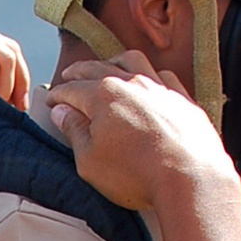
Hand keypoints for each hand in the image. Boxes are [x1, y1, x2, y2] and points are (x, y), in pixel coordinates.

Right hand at [46, 53, 237, 211]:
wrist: (189, 179)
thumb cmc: (137, 174)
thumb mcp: (90, 161)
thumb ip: (74, 132)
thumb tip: (62, 113)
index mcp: (103, 96)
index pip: (72, 90)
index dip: (58, 95)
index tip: (52, 102)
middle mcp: (131, 83)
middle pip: (98, 69)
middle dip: (79, 72)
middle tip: (69, 75)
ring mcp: (159, 88)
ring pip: (133, 61)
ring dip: (114, 61)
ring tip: (107, 66)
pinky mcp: (182, 99)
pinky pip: (163, 76)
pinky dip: (150, 74)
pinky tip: (149, 81)